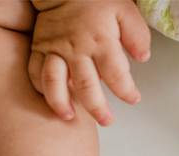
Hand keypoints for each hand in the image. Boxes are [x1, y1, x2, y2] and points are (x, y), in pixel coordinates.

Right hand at [28, 0, 151, 125]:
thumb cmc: (96, 0)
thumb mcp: (125, 11)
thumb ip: (137, 35)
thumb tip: (143, 58)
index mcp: (102, 41)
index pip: (117, 74)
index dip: (127, 91)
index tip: (133, 98)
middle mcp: (77, 49)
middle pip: (87, 86)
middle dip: (97, 108)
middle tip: (107, 120)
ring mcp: (56, 49)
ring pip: (54, 81)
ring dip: (61, 102)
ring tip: (69, 117)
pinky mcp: (40, 48)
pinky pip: (35, 71)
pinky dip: (40, 88)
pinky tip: (50, 99)